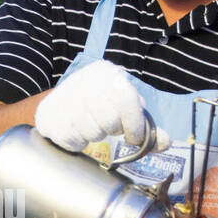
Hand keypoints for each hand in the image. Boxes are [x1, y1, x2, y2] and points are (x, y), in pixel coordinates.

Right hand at [34, 59, 169, 152]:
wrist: (57, 105)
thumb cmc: (98, 107)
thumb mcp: (123, 108)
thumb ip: (145, 125)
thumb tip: (166, 142)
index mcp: (106, 74)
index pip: (126, 99)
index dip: (134, 124)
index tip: (133, 138)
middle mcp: (84, 81)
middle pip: (110, 119)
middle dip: (112, 130)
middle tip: (108, 128)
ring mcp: (65, 98)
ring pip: (93, 132)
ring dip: (95, 137)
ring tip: (90, 127)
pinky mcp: (51, 117)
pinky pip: (75, 141)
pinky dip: (78, 143)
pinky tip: (76, 131)